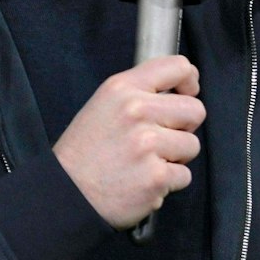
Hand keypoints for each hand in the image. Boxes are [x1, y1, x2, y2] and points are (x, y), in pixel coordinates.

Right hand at [52, 55, 204, 228]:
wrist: (64, 193)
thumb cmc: (85, 152)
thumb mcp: (104, 105)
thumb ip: (140, 93)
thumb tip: (183, 89)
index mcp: (123, 88)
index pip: (178, 67)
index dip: (189, 81)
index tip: (187, 93)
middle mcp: (137, 111)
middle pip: (195, 110)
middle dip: (184, 127)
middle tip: (158, 140)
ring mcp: (148, 144)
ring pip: (192, 145)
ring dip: (175, 158)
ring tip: (144, 163)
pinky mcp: (156, 176)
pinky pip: (184, 176)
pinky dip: (167, 182)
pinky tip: (141, 181)